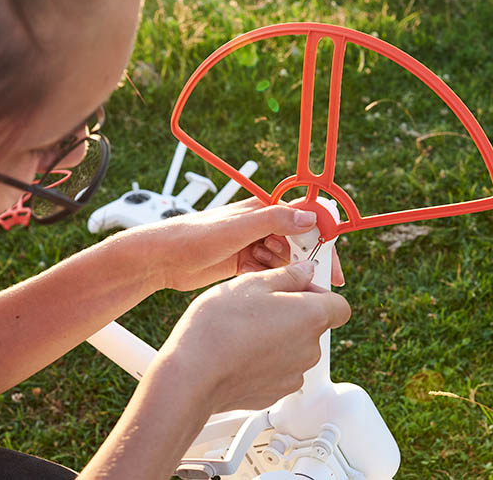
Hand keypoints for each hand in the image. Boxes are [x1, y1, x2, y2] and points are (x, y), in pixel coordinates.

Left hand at [131, 198, 344, 290]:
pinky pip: (268, 272)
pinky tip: (249, 280)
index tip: (331, 267)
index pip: (306, 219)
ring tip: (258, 272)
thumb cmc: (192, 237)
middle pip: (299, 244)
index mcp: (264, 208)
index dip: (323, 241)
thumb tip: (308, 218)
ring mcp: (253, 243)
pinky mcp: (244, 262)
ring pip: (284, 261)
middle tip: (305, 284)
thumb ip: (273, 220)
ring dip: (279, 272)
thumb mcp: (236, 229)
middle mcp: (262, 224)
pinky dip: (265, 279)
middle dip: (302, 264)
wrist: (161, 259)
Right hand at [157, 261, 350, 412]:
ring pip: (295, 348)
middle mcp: (309, 349)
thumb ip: (288, 275)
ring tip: (245, 329)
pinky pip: (278, 369)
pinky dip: (265, 360)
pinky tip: (239, 351)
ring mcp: (293, 374)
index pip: (340, 305)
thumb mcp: (252, 283)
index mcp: (311, 316)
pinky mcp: (275, 392)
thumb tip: (305, 271)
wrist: (193, 374)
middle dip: (294, 314)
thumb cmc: (220, 326)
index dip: (320, 294)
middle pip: (315, 326)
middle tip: (262, 305)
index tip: (300, 288)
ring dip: (279, 338)